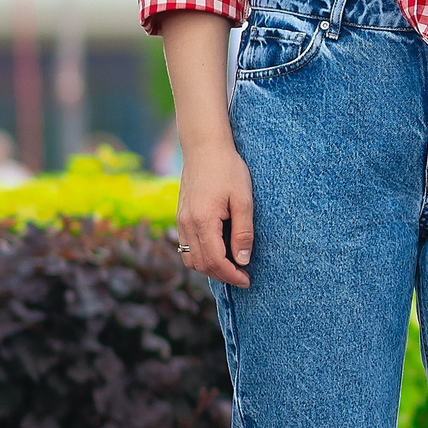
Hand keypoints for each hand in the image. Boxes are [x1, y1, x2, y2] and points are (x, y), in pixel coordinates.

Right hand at [177, 142, 253, 287]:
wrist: (204, 148)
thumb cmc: (228, 170)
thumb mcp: (244, 200)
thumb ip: (243, 232)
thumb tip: (243, 260)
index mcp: (202, 221)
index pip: (215, 261)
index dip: (231, 275)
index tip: (247, 280)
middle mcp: (186, 224)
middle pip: (200, 264)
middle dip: (222, 275)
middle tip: (243, 277)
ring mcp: (180, 221)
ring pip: (190, 258)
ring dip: (209, 269)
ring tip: (231, 267)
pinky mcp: (180, 217)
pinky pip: (186, 246)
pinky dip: (200, 257)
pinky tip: (218, 253)